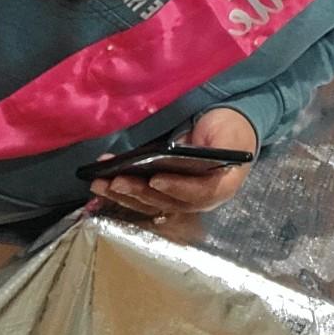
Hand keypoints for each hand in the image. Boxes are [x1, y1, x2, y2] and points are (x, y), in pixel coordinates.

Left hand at [89, 108, 257, 218]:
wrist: (232, 135)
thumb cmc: (230, 130)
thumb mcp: (227, 132)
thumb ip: (212, 144)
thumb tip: (182, 151)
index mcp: (222, 185)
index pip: (199, 192)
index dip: (177, 188)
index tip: (155, 179)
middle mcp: (201, 200)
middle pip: (168, 201)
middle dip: (139, 192)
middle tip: (116, 180)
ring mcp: (183, 200)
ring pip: (152, 204)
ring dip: (124, 196)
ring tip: (100, 183)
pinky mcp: (168, 195)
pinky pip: (145, 199)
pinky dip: (124, 194)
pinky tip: (104, 185)